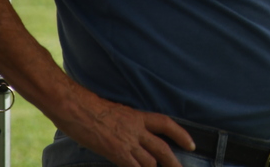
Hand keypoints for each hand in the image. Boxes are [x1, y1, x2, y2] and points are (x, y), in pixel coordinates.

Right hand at [56, 93, 194, 166]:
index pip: (166, 124)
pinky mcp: (117, 153)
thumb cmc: (91, 108)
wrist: (78, 108)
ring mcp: (127, 142)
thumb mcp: (117, 112)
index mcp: (138, 116)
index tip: (191, 144)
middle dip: (173, 162)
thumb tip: (133, 135)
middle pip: (162, 148)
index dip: (181, 134)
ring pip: (150, 162)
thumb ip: (129, 124)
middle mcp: (137, 130)